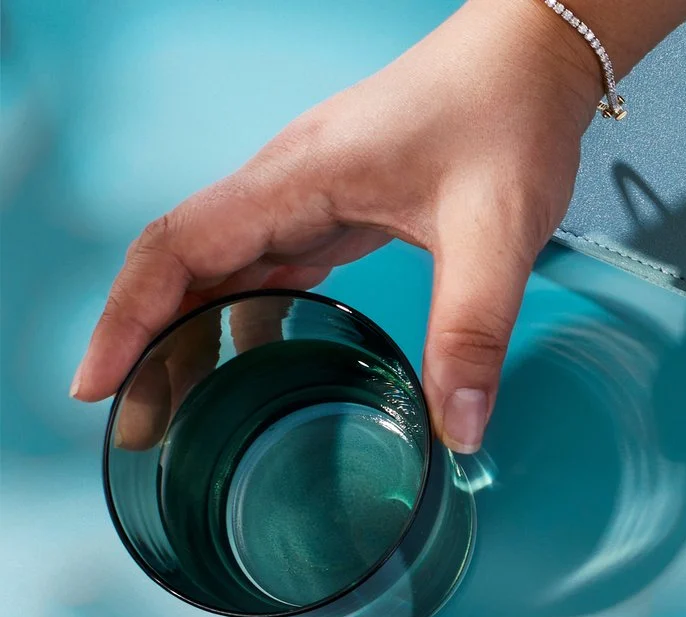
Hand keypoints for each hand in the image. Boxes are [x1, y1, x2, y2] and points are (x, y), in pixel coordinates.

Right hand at [70, 0, 633, 451]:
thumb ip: (473, 332)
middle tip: (137, 423)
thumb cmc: (506, 119)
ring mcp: (306, 194)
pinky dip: (244, 312)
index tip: (98, 384)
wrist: (532, 61)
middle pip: (180, 263)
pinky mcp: (336, 206)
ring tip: (177, 406)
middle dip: (145, 340)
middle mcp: (283, 183)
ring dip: (190, 329)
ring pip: (221, 265)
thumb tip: (458, 430)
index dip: (127, 319)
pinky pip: (267, 263)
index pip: (176, 248)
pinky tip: (247, 358)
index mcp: (294, 179)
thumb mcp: (497, 234)